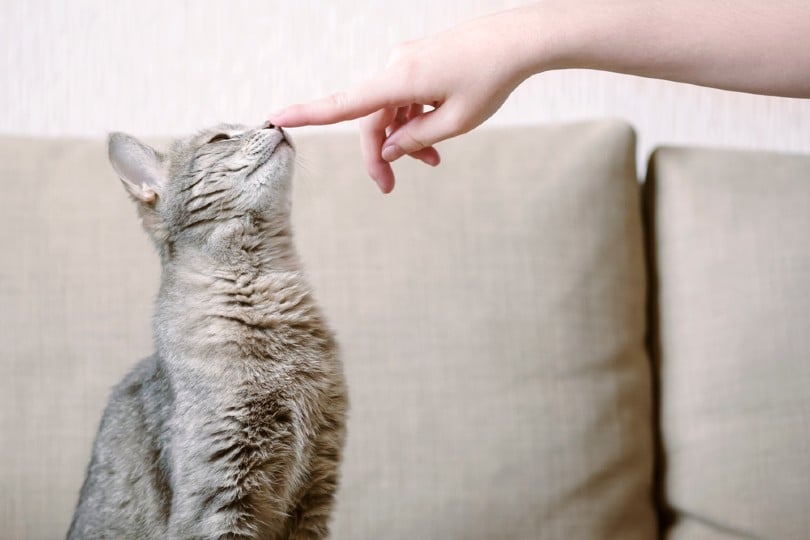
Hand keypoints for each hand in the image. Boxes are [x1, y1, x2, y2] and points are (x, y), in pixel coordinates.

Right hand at [269, 9, 534, 192]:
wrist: (518, 40)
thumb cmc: (490, 79)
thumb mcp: (454, 122)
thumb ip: (416, 139)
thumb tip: (387, 149)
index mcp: (398, 80)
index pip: (344, 104)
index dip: (308, 115)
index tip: (276, 118)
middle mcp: (395, 67)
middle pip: (371, 118)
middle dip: (380, 154)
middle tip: (389, 188)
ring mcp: (407, 62)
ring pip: (392, 109)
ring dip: (405, 139)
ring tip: (434, 162)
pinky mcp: (420, 61)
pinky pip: (407, 96)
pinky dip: (416, 120)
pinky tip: (437, 138)